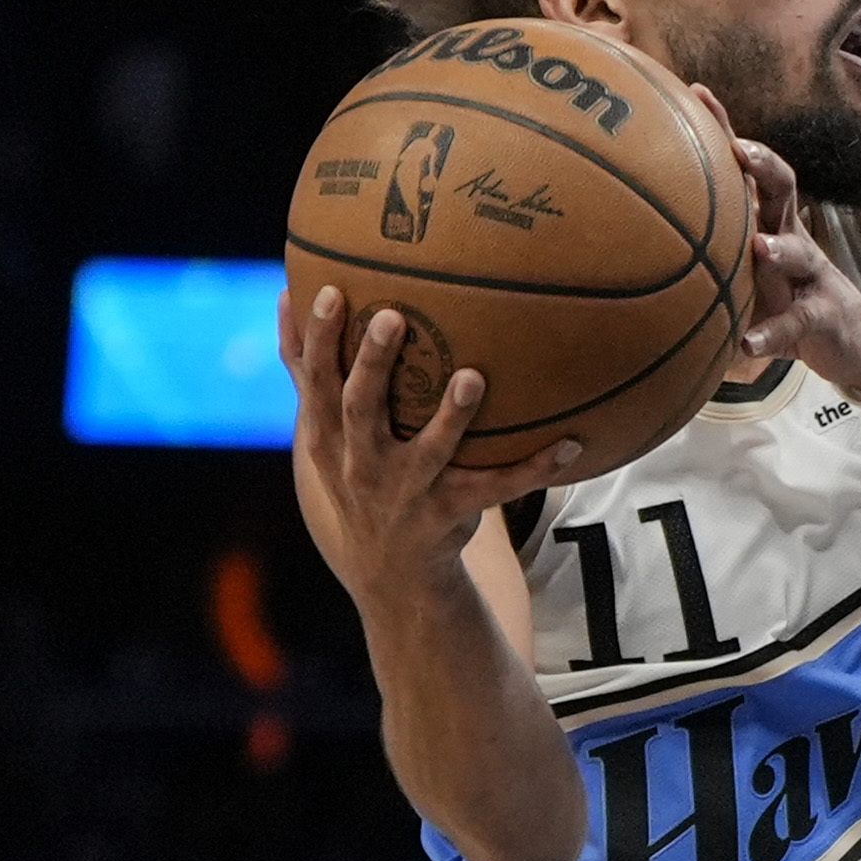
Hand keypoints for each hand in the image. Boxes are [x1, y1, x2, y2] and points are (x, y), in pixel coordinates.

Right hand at [280, 283, 588, 609]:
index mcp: (330, 437)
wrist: (387, 569)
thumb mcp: (321, 432)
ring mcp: (408, 490)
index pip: (317, 382)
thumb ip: (306, 369)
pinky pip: (497, 489)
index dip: (321, 339)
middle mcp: (364, 462)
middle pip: (361, 409)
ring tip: (473, 378)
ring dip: (451, 416)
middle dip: (374, 365)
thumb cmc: (356, 473)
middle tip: (394, 318)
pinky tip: (571, 445)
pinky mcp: (451, 513)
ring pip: (430, 451)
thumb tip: (288, 292)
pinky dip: (535, 470)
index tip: (333, 292)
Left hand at [700, 86, 860, 397]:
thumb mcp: (745, 271)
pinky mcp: (821, 316)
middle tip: (740, 151)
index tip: (696, 94)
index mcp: (766, 220)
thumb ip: (704, 256)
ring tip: (760, 248)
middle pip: (783, 187)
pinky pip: (796, 322)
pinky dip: (770, 333)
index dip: (725, 127)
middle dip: (763, 165)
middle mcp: (789, 237)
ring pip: (800, 249)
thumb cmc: (784, 297)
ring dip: (780, 248)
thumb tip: (627, 249)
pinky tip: (746, 344)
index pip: (747, 165)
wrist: (850, 340)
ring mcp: (810, 275)